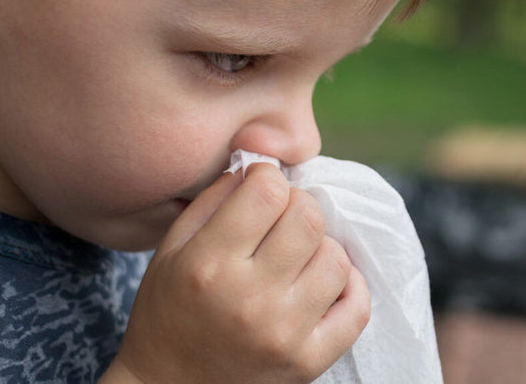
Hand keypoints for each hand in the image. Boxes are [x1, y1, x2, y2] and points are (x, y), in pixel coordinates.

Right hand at [102, 163, 369, 382]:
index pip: (268, 192)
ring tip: (297, 259)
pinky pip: (357, 308)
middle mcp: (249, 298)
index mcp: (208, 265)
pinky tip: (322, 284)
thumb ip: (213, 201)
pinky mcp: (309, 361)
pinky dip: (349, 287)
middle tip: (282, 222)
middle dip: (298, 207)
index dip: (269, 179)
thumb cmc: (169, 313)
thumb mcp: (171, 251)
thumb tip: (259, 164)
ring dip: (320, 248)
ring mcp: (284, 333)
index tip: (262, 191)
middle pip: (309, 218)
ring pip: (336, 257)